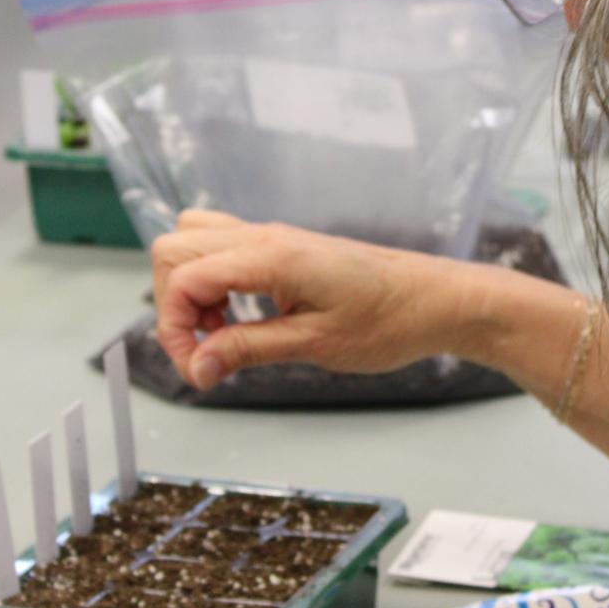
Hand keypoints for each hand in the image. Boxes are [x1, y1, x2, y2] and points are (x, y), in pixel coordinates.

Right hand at [150, 210, 486, 389]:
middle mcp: (264, 236)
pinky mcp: (283, 247)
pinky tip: (240, 317)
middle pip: (174, 249)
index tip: (196, 370)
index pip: (184, 277)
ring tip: (222, 332)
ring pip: (193, 240)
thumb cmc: (388, 320)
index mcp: (270, 256)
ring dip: (190, 289)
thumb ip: (247, 350)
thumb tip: (197, 368)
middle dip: (174, 305)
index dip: (174, 328)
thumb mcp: (314, 345)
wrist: (434, 299)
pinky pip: (223, 247)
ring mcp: (272, 237)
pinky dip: (213, 281)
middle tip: (205, 351)